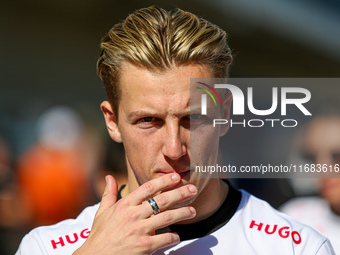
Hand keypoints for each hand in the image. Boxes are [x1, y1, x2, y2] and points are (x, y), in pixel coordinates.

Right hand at [73, 173, 196, 253]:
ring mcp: (140, 230)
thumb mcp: (102, 212)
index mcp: (125, 204)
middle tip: (193, 189)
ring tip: (193, 211)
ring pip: (168, 218)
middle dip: (180, 193)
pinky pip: (165, 238)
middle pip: (162, 200)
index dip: (164, 181)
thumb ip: (109, 193)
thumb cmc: (100, 235)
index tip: (176, 177)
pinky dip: (174, 237)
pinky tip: (178, 236)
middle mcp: (134, 214)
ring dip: (183, 213)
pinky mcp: (144, 246)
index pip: (148, 187)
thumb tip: (109, 177)